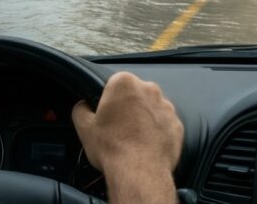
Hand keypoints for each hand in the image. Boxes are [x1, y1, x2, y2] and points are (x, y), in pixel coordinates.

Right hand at [72, 72, 182, 203]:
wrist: (140, 172)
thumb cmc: (113, 148)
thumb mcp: (84, 128)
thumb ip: (80, 109)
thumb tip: (82, 106)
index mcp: (124, 83)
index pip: (114, 84)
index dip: (108, 100)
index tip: (106, 115)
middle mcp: (149, 90)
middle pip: (134, 95)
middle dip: (127, 108)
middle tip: (118, 128)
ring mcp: (166, 107)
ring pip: (150, 109)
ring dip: (143, 120)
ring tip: (132, 140)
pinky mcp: (177, 124)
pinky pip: (164, 125)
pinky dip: (156, 133)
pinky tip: (145, 146)